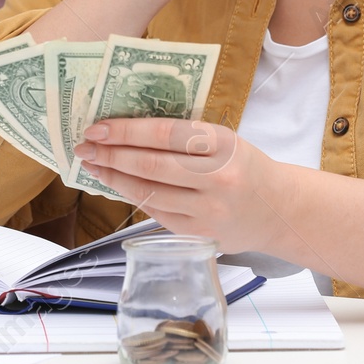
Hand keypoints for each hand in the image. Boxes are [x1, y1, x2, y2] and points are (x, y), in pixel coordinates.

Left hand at [73, 117, 282, 253]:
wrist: (279, 210)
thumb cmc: (243, 166)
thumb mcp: (224, 140)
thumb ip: (184, 136)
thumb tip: (126, 129)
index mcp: (223, 145)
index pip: (163, 134)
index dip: (125, 131)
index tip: (96, 128)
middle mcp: (217, 178)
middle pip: (150, 165)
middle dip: (110, 154)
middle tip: (85, 147)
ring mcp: (208, 210)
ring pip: (148, 192)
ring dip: (114, 177)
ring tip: (94, 165)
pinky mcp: (199, 234)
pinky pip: (156, 212)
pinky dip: (132, 196)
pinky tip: (117, 185)